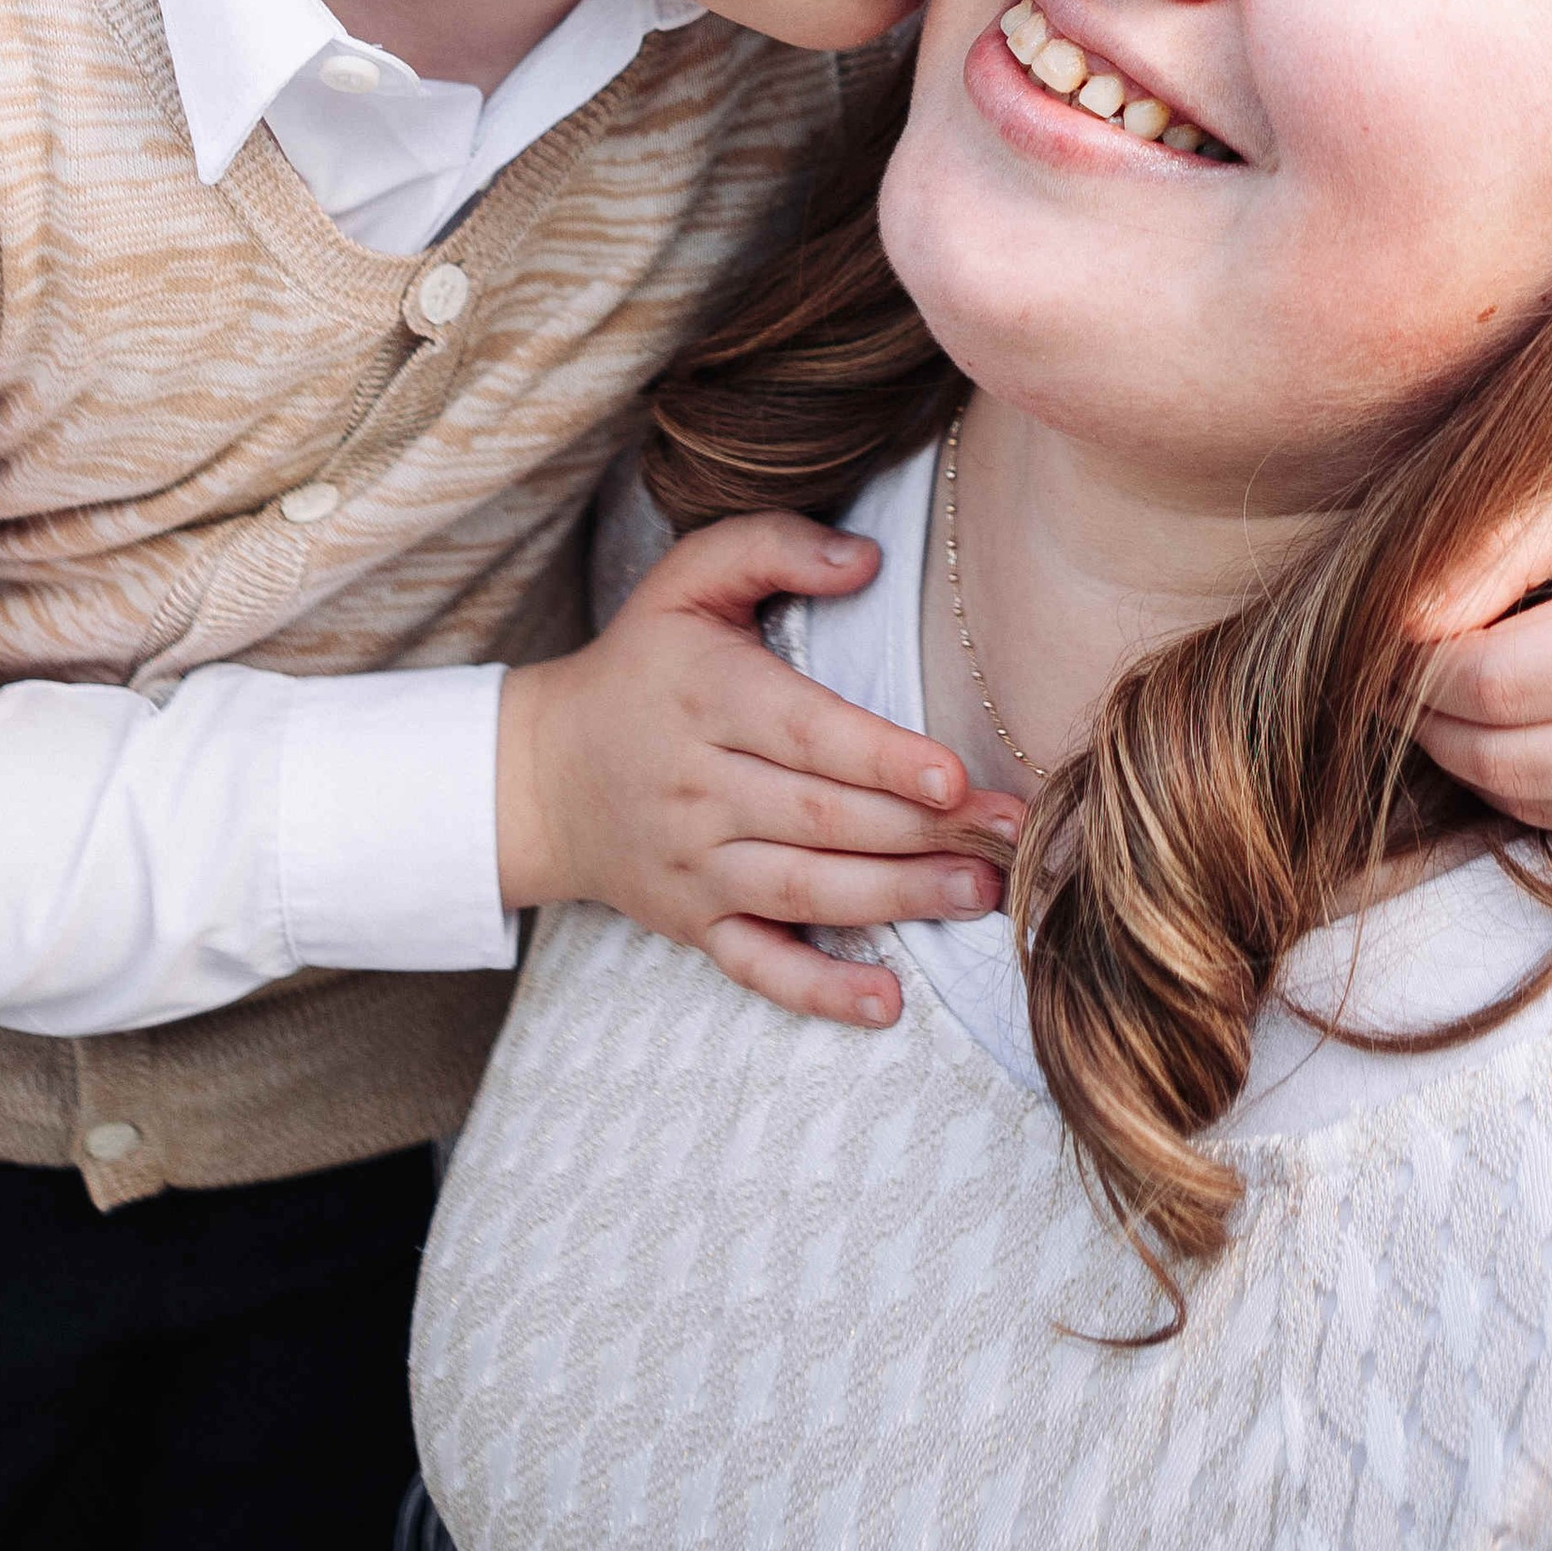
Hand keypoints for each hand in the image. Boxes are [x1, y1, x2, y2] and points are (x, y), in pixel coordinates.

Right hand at [497, 509, 1026, 1027]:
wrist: (541, 772)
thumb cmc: (643, 664)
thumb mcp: (687, 579)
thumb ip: (772, 547)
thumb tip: (868, 558)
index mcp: (707, 696)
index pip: (806, 734)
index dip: (883, 760)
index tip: (955, 778)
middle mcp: (698, 786)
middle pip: (822, 817)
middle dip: (923, 832)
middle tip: (1010, 836)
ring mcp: (695, 864)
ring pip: (803, 889)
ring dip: (898, 899)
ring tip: (979, 893)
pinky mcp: (692, 922)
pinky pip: (758, 964)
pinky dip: (820, 990)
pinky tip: (886, 1003)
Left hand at [1411, 370, 1551, 850]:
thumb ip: (1508, 530)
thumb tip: (1396, 616)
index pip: (1492, 684)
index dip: (1410, 658)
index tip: (1376, 611)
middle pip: (1506, 759)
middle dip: (1426, 710)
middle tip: (1396, 644)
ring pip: (1539, 806)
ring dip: (1474, 749)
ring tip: (1458, 662)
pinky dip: (1537, 776)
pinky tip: (1531, 703)